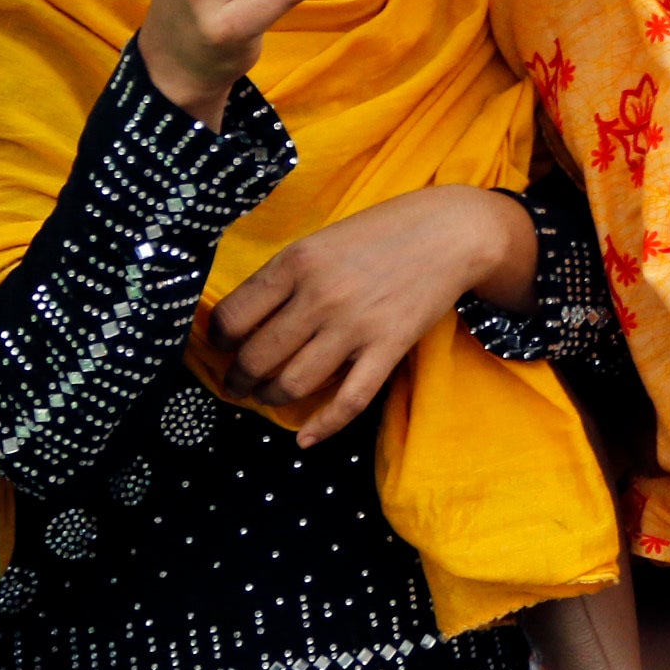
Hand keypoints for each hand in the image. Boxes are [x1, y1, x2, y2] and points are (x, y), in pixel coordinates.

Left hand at [210, 186, 527, 446]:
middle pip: (257, 358)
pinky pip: (348, 401)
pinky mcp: (387, 348)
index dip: (217, 341)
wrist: (452, 231)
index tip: (221, 347)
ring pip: (292, 385)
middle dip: (239, 379)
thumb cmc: (382, 231)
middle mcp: (319, 296)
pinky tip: (305, 438)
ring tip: (268, 396)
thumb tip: (243, 318)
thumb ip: (286, 275)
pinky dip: (322, 427)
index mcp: (296, 262)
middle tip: (239, 382)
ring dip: (271, 399)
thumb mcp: (322, 239)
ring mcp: (355, 326)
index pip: (232, 318)